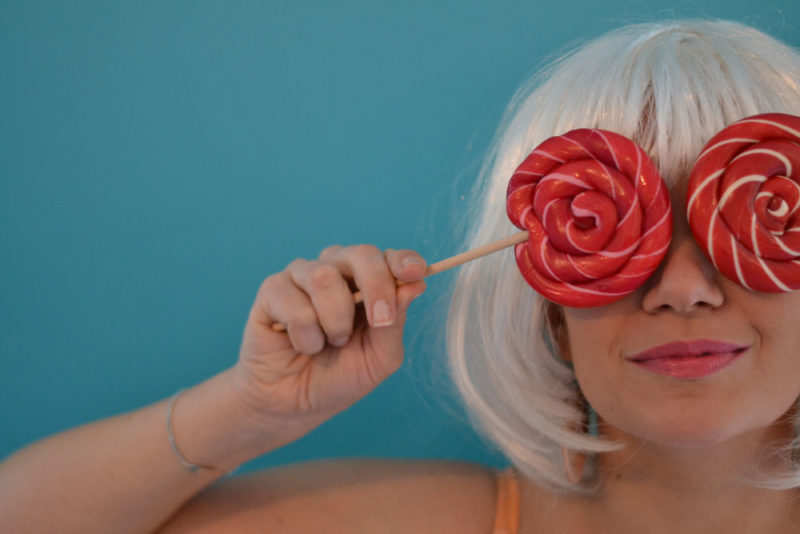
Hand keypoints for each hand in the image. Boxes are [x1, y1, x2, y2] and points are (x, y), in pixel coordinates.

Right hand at [230, 245, 426, 428]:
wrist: (295, 403)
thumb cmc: (340, 376)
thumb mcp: (380, 358)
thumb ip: (395, 322)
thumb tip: (415, 286)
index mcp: (367, 282)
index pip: (389, 258)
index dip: (404, 261)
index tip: (416, 273)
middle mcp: (337, 270)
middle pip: (361, 254)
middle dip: (376, 286)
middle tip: (379, 321)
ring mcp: (303, 276)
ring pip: (324, 277)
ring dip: (335, 321)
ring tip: (331, 343)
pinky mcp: (272, 290)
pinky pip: (295, 303)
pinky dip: (306, 334)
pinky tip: (302, 345)